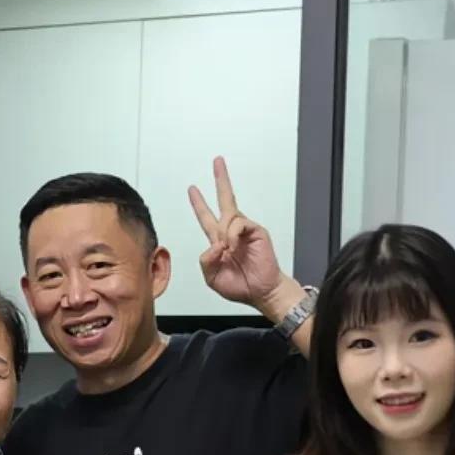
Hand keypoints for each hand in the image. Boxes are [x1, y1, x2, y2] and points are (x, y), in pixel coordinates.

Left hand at [188, 157, 290, 314]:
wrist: (262, 292)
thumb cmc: (240, 286)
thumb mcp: (212, 277)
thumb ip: (206, 261)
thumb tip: (214, 245)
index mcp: (219, 241)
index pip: (207, 217)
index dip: (199, 203)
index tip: (192, 189)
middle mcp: (231, 232)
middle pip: (225, 200)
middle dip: (221, 179)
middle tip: (217, 161)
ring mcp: (245, 230)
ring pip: (228, 216)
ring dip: (223, 234)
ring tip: (227, 250)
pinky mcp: (256, 231)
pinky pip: (239, 224)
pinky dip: (232, 235)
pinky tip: (233, 247)